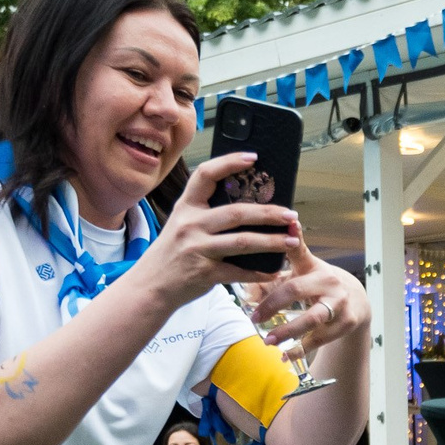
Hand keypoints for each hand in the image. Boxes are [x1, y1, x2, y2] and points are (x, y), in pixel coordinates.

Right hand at [134, 151, 302, 307]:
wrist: (150, 286)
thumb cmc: (173, 253)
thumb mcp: (181, 225)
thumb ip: (205, 213)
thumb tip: (246, 202)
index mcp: (186, 207)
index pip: (206, 174)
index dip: (229, 162)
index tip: (253, 158)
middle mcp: (191, 225)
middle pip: (237, 213)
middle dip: (269, 213)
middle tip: (291, 214)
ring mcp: (198, 249)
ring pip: (243, 242)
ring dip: (273, 242)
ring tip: (293, 240)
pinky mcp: (205, 273)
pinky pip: (239, 272)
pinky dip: (260, 273)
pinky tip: (276, 272)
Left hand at [248, 238, 367, 350]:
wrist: (357, 300)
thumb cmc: (320, 284)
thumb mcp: (303, 271)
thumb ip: (278, 269)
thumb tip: (250, 284)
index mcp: (313, 266)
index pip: (298, 251)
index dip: (292, 239)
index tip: (285, 230)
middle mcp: (329, 282)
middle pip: (297, 290)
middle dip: (273, 305)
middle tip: (254, 318)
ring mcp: (340, 303)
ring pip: (312, 318)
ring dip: (288, 331)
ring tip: (268, 342)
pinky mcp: (346, 323)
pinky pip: (321, 338)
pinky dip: (301, 349)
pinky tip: (284, 357)